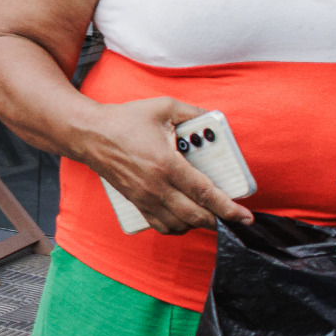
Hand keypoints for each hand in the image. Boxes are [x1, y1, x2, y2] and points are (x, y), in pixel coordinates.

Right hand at [78, 96, 247, 234]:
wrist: (89, 134)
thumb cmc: (125, 120)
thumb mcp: (163, 107)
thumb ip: (193, 112)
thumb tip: (214, 119)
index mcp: (166, 164)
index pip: (204, 193)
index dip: (228, 208)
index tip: (246, 216)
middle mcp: (156, 186)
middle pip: (195, 216)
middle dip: (220, 222)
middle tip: (236, 220)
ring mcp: (144, 198)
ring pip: (179, 225)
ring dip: (199, 224)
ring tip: (212, 216)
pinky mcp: (136, 202)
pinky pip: (161, 226)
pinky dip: (179, 228)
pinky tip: (187, 219)